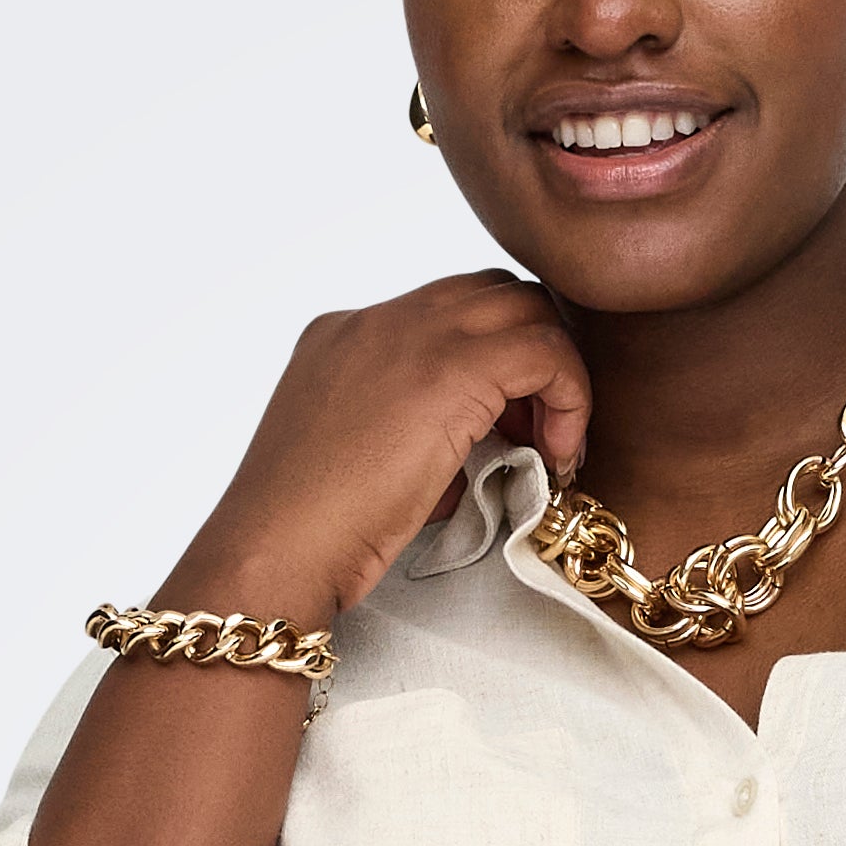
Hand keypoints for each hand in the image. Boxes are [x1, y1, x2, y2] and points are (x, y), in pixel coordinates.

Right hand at [155, 272, 593, 627]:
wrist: (275, 550)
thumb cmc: (312, 536)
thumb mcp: (362, 464)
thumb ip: (414, 437)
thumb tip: (475, 454)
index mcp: (346, 335)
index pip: (447, 314)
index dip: (491, 365)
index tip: (504, 430)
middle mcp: (378, 319)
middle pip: (492, 295)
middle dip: (530, 355)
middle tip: (536, 435)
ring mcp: (411, 334)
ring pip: (525, 308)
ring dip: (554, 374)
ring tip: (548, 448)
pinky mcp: (450, 369)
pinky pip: (546, 350)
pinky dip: (570, 396)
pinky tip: (556, 456)